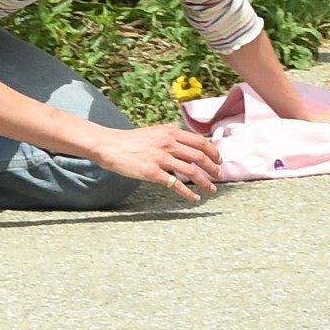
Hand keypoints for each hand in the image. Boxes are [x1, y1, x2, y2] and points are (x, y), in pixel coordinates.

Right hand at [89, 123, 221, 200]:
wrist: (111, 145)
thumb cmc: (131, 141)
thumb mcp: (155, 133)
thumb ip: (171, 138)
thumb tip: (187, 148)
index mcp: (170, 132)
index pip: (199, 141)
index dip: (212, 151)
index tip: (219, 160)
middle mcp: (168, 143)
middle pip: (199, 156)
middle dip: (213, 168)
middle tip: (219, 176)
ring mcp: (161, 158)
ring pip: (191, 171)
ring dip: (205, 182)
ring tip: (212, 190)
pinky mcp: (152, 172)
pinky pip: (175, 184)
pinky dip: (188, 193)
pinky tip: (194, 198)